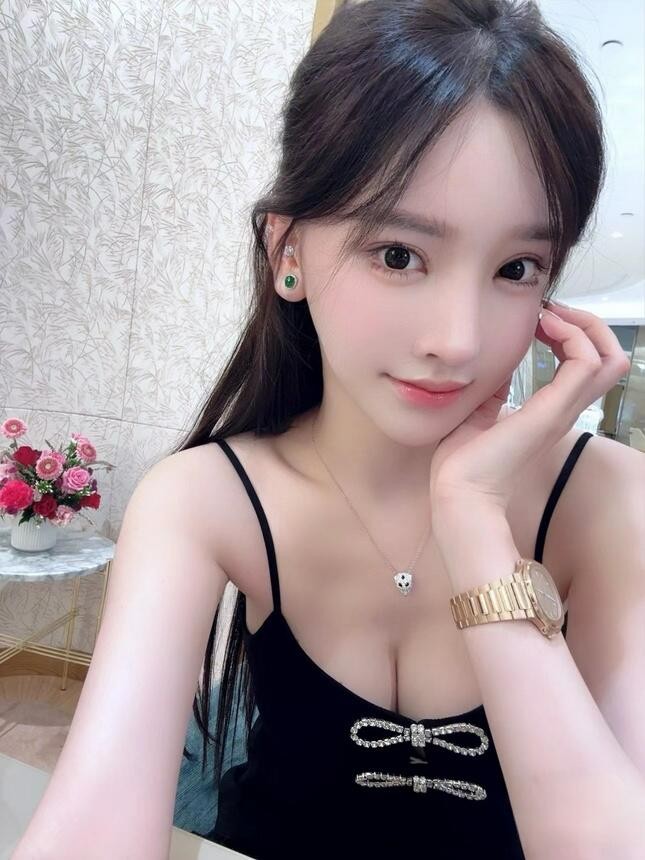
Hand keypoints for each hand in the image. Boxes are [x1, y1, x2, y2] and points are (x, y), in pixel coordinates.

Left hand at [429, 301, 629, 517]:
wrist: (457, 492)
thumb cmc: (462, 462)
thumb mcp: (480, 412)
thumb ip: (495, 389)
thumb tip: (496, 363)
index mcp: (549, 412)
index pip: (587, 367)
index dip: (573, 335)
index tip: (540, 320)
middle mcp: (563, 410)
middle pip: (610, 359)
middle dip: (587, 324)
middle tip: (550, 312)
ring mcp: (561, 411)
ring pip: (609, 357)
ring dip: (583, 325)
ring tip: (548, 316)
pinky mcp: (552, 411)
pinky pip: (587, 363)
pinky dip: (572, 335)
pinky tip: (541, 327)